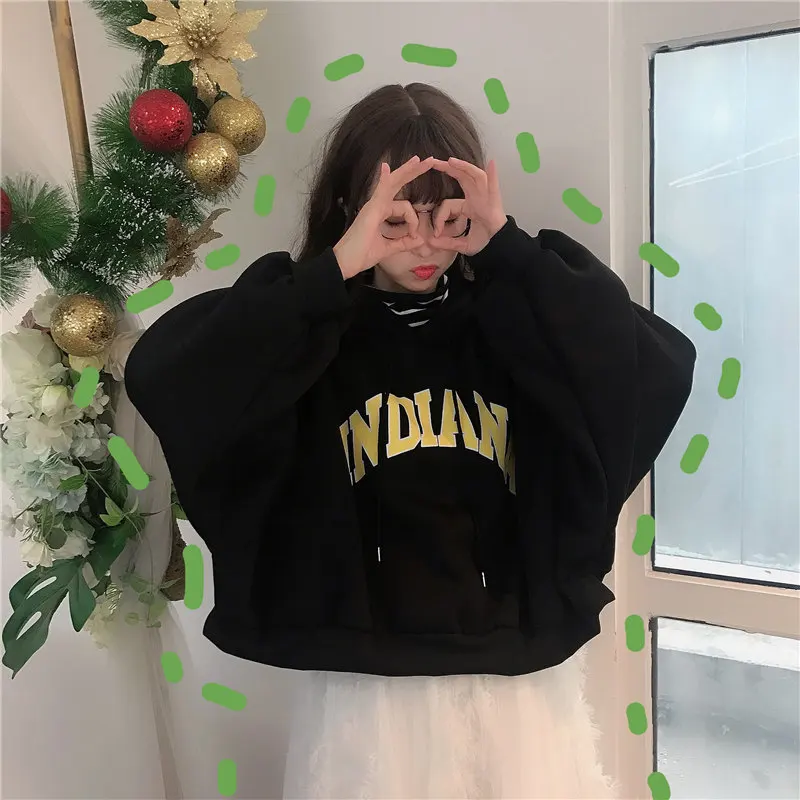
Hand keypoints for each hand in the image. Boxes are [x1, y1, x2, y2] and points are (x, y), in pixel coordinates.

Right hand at [333, 156, 435, 279]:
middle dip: (413, 172)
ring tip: (420, 159)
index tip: (415, 237)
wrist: (346, 263)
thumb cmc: (361, 256)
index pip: (404, 206)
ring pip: (392, 183)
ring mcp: (373, 206)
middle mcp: (377, 206)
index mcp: (381, 213)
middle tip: (430, 161)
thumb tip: (420, 239)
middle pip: (397, 184)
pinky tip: (386, 166)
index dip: (414, 221)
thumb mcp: (388, 249)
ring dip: (407, 171)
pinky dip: (383, 179)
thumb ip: (403, 243)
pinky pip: (379, 192)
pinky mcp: (371, 211)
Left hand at [428, 158, 506, 255]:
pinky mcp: (495, 201)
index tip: (436, 232)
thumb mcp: (462, 244)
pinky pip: (494, 186)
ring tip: (450, 161)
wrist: (498, 245)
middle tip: (433, 162)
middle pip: (462, 177)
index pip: (449, 204)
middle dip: (448, 168)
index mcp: (468, 205)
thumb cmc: (484, 241)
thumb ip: (447, 243)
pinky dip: (494, 175)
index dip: (440, 217)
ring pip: (475, 176)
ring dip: (463, 167)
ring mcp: (486, 196)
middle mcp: (477, 196)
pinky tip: (492, 163)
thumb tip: (431, 242)